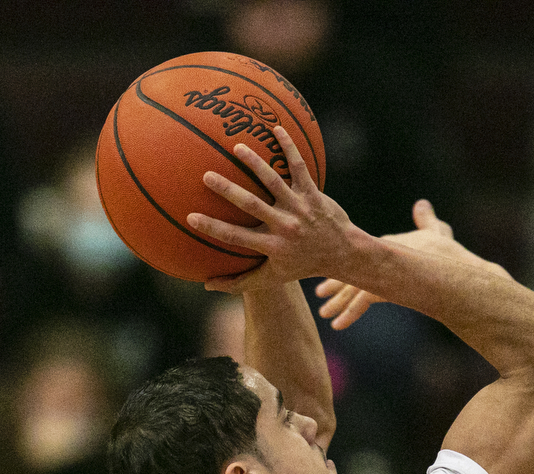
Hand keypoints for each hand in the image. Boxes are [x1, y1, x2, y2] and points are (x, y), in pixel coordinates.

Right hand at [186, 126, 361, 292]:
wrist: (342, 253)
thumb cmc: (302, 265)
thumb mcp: (272, 278)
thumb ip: (239, 282)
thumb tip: (207, 285)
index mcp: (271, 246)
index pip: (236, 237)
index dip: (212, 228)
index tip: (190, 217)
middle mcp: (284, 226)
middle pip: (252, 205)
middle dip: (229, 191)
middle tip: (207, 176)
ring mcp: (299, 207)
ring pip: (275, 181)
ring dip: (255, 163)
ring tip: (237, 147)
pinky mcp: (312, 193)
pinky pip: (299, 167)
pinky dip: (289, 147)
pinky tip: (276, 129)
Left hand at [312, 201, 510, 327]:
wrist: (459, 273)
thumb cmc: (450, 254)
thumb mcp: (437, 232)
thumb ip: (427, 220)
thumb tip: (422, 204)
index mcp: (388, 244)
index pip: (358, 251)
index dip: (342, 259)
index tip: (328, 267)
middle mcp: (382, 255)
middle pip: (349, 268)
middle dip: (334, 281)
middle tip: (319, 292)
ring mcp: (383, 272)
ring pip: (352, 286)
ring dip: (338, 301)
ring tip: (325, 313)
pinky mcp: (387, 287)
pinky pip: (363, 302)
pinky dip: (350, 313)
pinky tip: (337, 325)